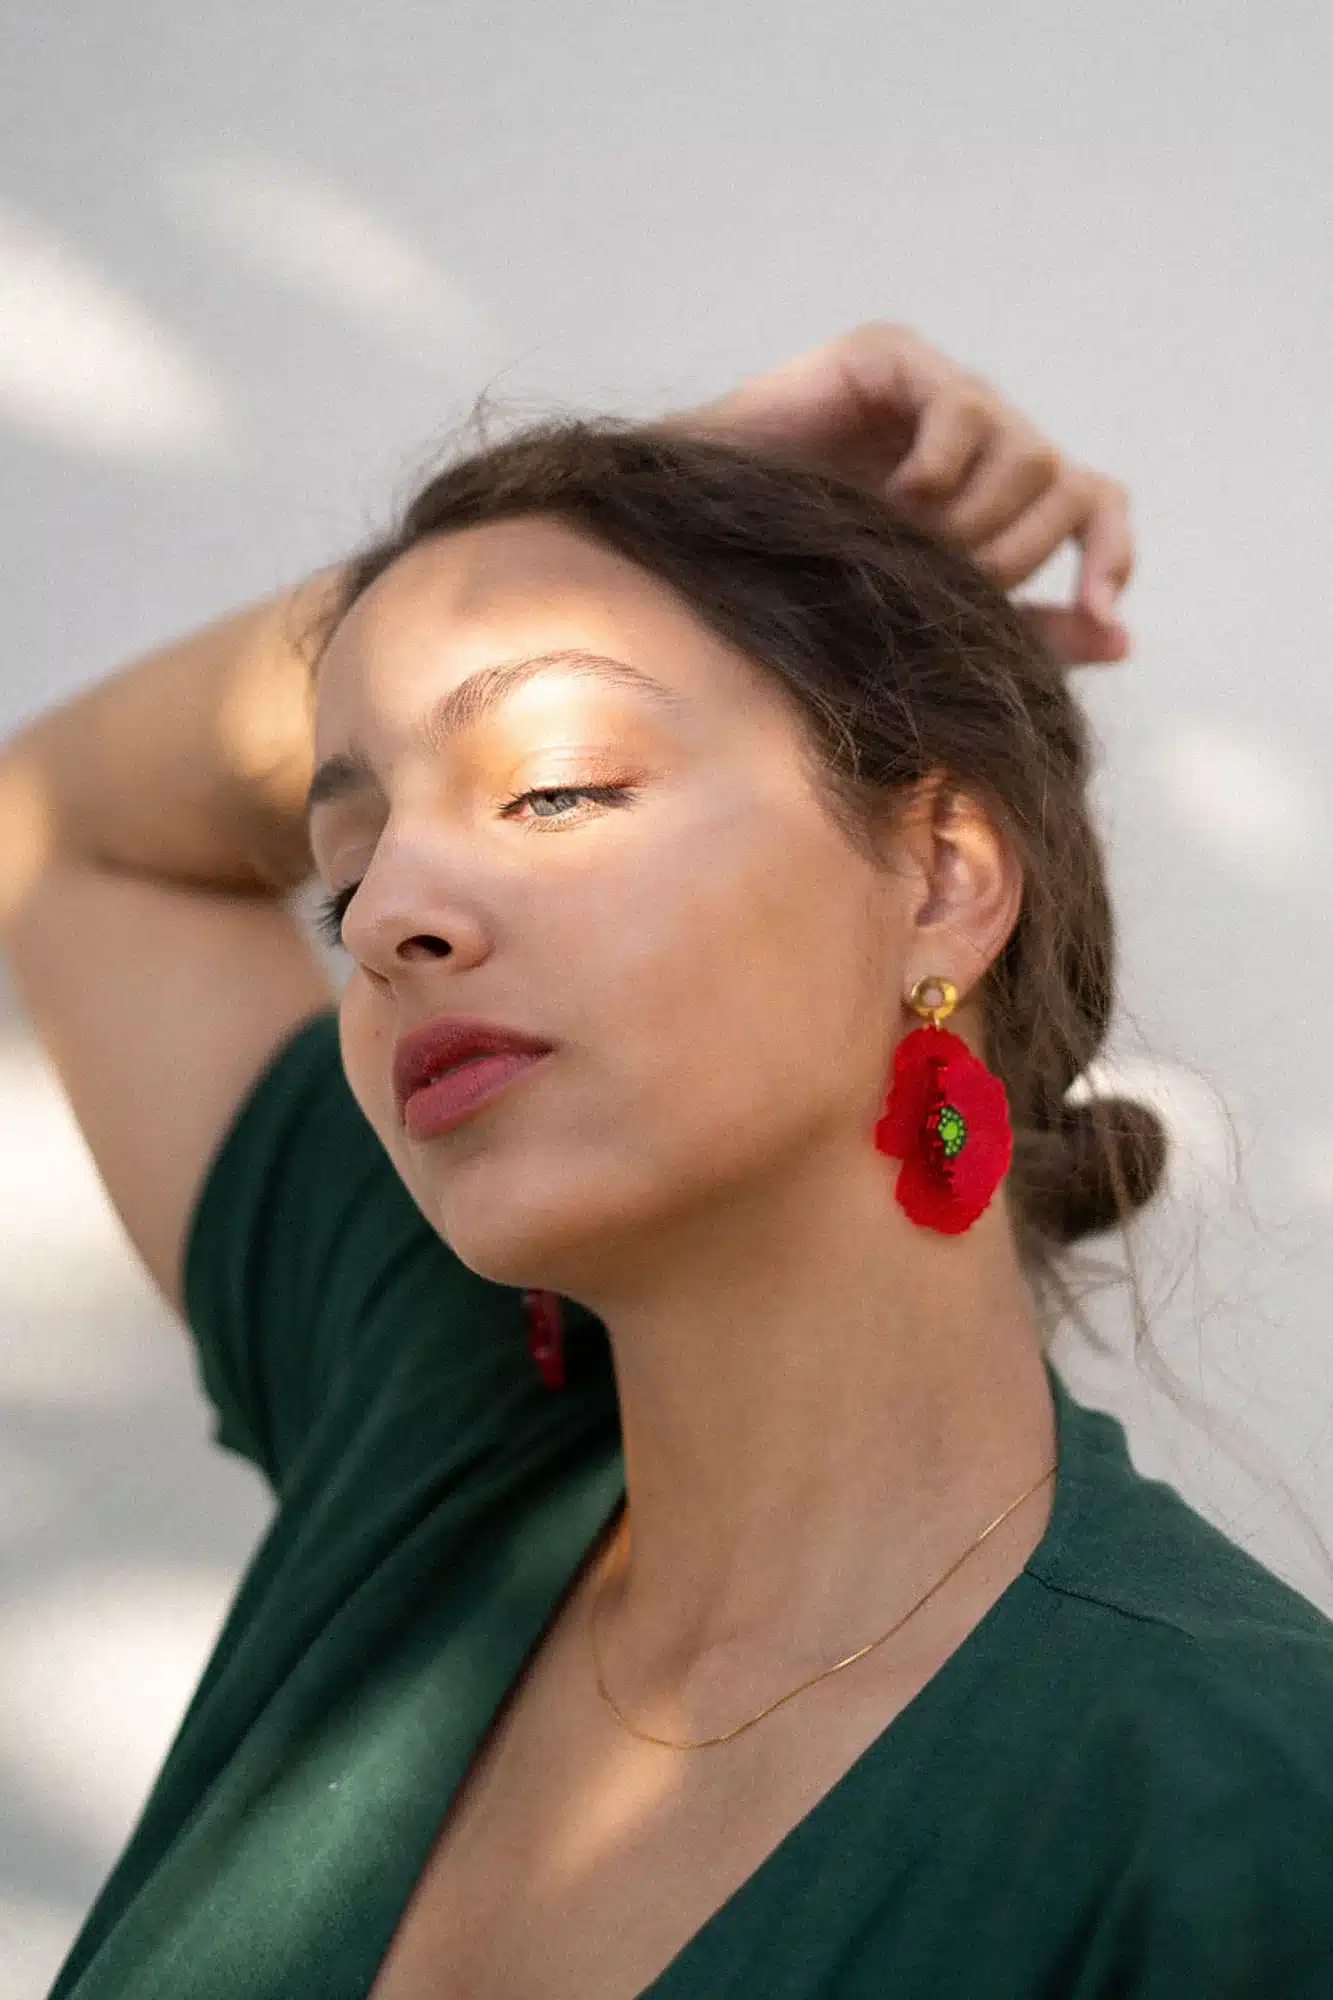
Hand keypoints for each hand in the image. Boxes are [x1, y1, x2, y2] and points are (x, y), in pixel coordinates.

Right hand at [669, 322, 1132, 667]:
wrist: (696, 555)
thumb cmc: (804, 588)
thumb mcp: (932, 621)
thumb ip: (1026, 633)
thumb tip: (1124, 639)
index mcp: (994, 490)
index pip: (1096, 503)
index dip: (1111, 555)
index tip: (1100, 614)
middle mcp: (978, 434)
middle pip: (1066, 485)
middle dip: (1015, 556)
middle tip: (946, 584)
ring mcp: (935, 389)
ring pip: (1031, 454)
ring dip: (976, 524)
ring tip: (906, 546)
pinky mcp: (890, 357)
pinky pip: (964, 412)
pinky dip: (939, 473)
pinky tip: (892, 502)